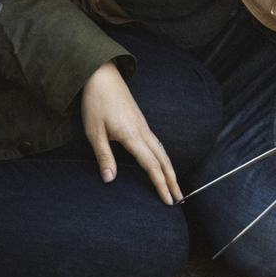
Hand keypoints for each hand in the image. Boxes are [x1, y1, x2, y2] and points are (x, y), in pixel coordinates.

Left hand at [81, 61, 181, 203]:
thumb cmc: (95, 102)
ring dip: (170, 170)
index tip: (168, 201)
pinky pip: (158, 144)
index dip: (160, 185)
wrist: (102, 75)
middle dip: (173, 181)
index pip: (152, 165)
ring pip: (163, 152)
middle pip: (164, 160)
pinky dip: (164, 158)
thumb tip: (110, 180)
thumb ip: (103, 156)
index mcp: (132, 136)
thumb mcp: (94, 131)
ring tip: (175, 186)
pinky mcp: (141, 122)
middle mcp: (143, 131)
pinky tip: (163, 164)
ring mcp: (144, 126)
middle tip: (181, 200)